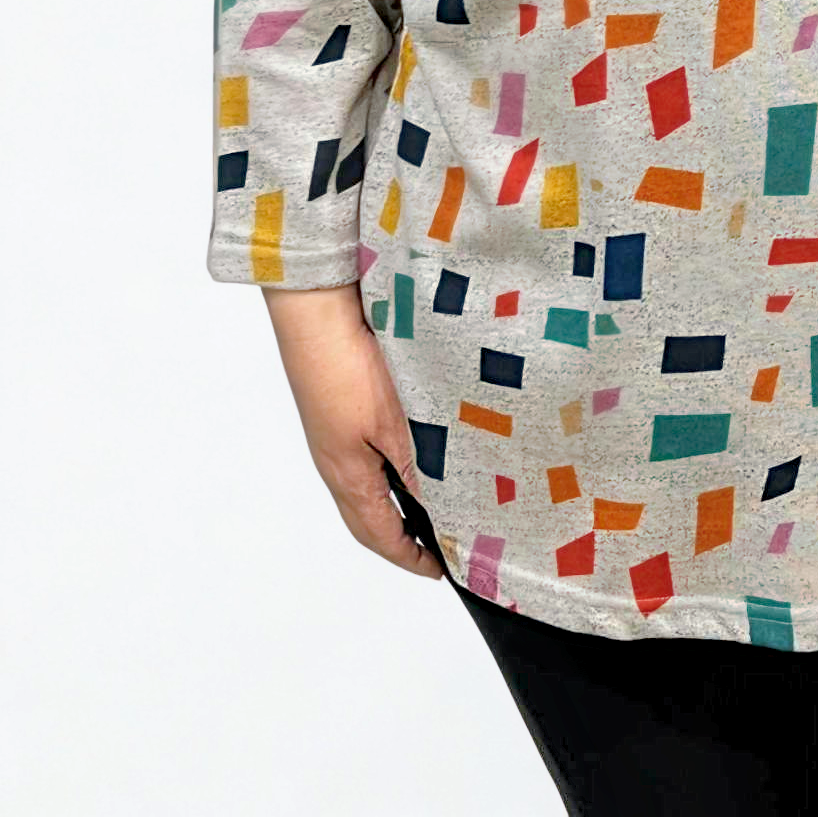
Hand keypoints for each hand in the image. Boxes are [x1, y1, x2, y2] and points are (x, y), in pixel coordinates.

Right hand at [262, 283, 446, 580]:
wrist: (315, 314)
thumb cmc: (347, 367)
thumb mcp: (394, 422)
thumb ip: (415, 464)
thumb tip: (436, 506)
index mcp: (348, 475)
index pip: (380, 533)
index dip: (408, 556)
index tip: (436, 569)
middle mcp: (337, 461)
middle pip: (367, 516)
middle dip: (399, 537)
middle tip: (434, 545)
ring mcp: (335, 435)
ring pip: (367, 484)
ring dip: (395, 501)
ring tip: (431, 504)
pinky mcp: (338, 409)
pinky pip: (366, 453)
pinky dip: (389, 467)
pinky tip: (410, 452)